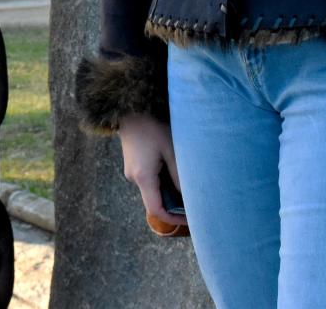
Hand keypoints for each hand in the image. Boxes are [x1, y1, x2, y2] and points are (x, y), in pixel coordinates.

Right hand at [117, 113, 186, 229]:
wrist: (130, 106)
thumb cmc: (153, 124)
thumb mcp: (171, 149)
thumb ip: (179, 175)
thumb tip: (190, 197)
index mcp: (143, 177)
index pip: (157, 211)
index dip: (174, 220)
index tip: (192, 220)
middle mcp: (134, 178)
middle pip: (155, 202)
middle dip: (175, 207)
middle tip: (195, 203)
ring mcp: (131, 171)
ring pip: (153, 191)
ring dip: (170, 193)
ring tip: (189, 185)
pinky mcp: (133, 164)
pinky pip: (149, 181)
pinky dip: (163, 183)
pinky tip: (176, 172)